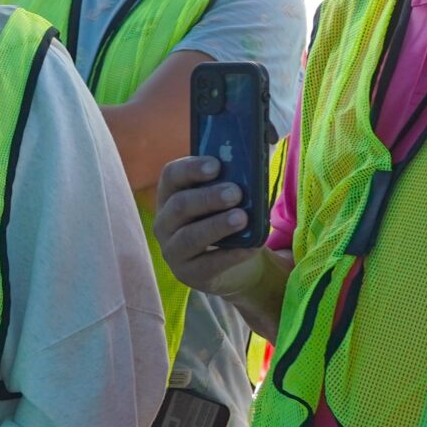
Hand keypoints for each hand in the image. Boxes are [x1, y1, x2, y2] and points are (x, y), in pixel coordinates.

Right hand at [151, 155, 272, 297]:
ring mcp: (173, 250)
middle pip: (179, 206)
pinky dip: (230, 255)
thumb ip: (232, 181)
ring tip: (242, 218)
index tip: (216, 165)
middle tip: (236, 193)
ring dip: (216, 225)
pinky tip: (250, 247)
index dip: (191, 168)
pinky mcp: (187, 274)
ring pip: (189, 236)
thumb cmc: (225, 223)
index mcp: (170, 196)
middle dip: (208, 197)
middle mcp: (164, 223)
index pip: (171, 176)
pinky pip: (207, 264)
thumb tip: (261, 152)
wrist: (231, 266)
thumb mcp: (223, 201)